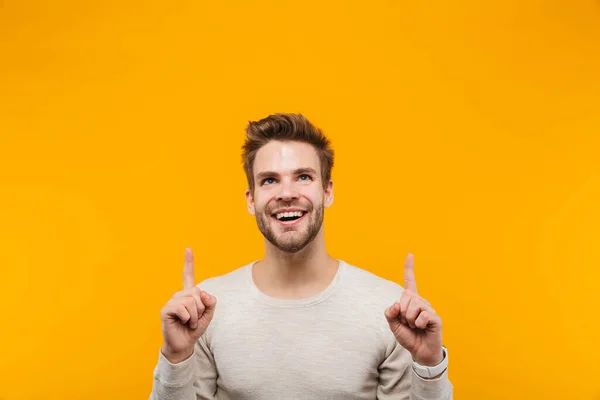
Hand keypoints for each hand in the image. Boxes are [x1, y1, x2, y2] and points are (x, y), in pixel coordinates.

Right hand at [160, 248, 216, 362]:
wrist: (185, 344)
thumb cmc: (195, 329)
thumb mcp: (208, 315)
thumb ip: (210, 302)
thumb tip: (202, 293)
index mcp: (188, 294)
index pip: (188, 275)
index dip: (188, 262)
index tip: (188, 248)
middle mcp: (179, 295)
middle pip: (197, 292)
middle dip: (201, 308)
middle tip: (195, 319)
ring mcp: (171, 301)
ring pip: (191, 301)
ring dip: (195, 316)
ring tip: (190, 322)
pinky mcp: (166, 310)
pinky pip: (182, 309)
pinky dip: (188, 318)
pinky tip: (183, 323)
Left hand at [384, 254, 442, 366]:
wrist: (420, 352)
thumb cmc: (408, 336)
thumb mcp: (393, 325)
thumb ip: (390, 314)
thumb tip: (395, 304)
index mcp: (411, 301)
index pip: (410, 281)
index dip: (409, 268)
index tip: (410, 254)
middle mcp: (421, 301)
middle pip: (406, 297)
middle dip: (402, 313)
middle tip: (408, 323)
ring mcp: (429, 308)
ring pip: (413, 306)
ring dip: (409, 320)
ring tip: (415, 326)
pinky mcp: (435, 317)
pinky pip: (422, 316)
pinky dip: (418, 324)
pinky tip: (423, 328)